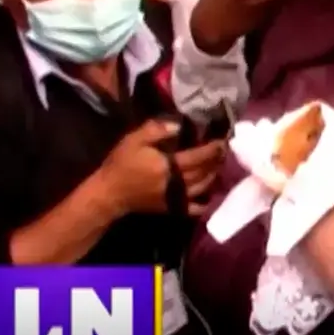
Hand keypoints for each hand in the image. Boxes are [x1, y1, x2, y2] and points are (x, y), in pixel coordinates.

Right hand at [97, 120, 224, 215]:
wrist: (109, 193)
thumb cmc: (121, 164)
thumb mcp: (134, 140)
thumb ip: (157, 130)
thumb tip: (180, 125)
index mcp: (169, 166)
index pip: (199, 156)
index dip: (213, 149)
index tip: (223, 141)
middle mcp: (177, 183)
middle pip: (205, 172)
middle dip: (216, 161)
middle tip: (224, 151)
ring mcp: (176, 198)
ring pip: (203, 188)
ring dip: (213, 176)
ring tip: (217, 165)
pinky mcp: (172, 208)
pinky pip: (194, 208)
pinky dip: (205, 202)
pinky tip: (209, 194)